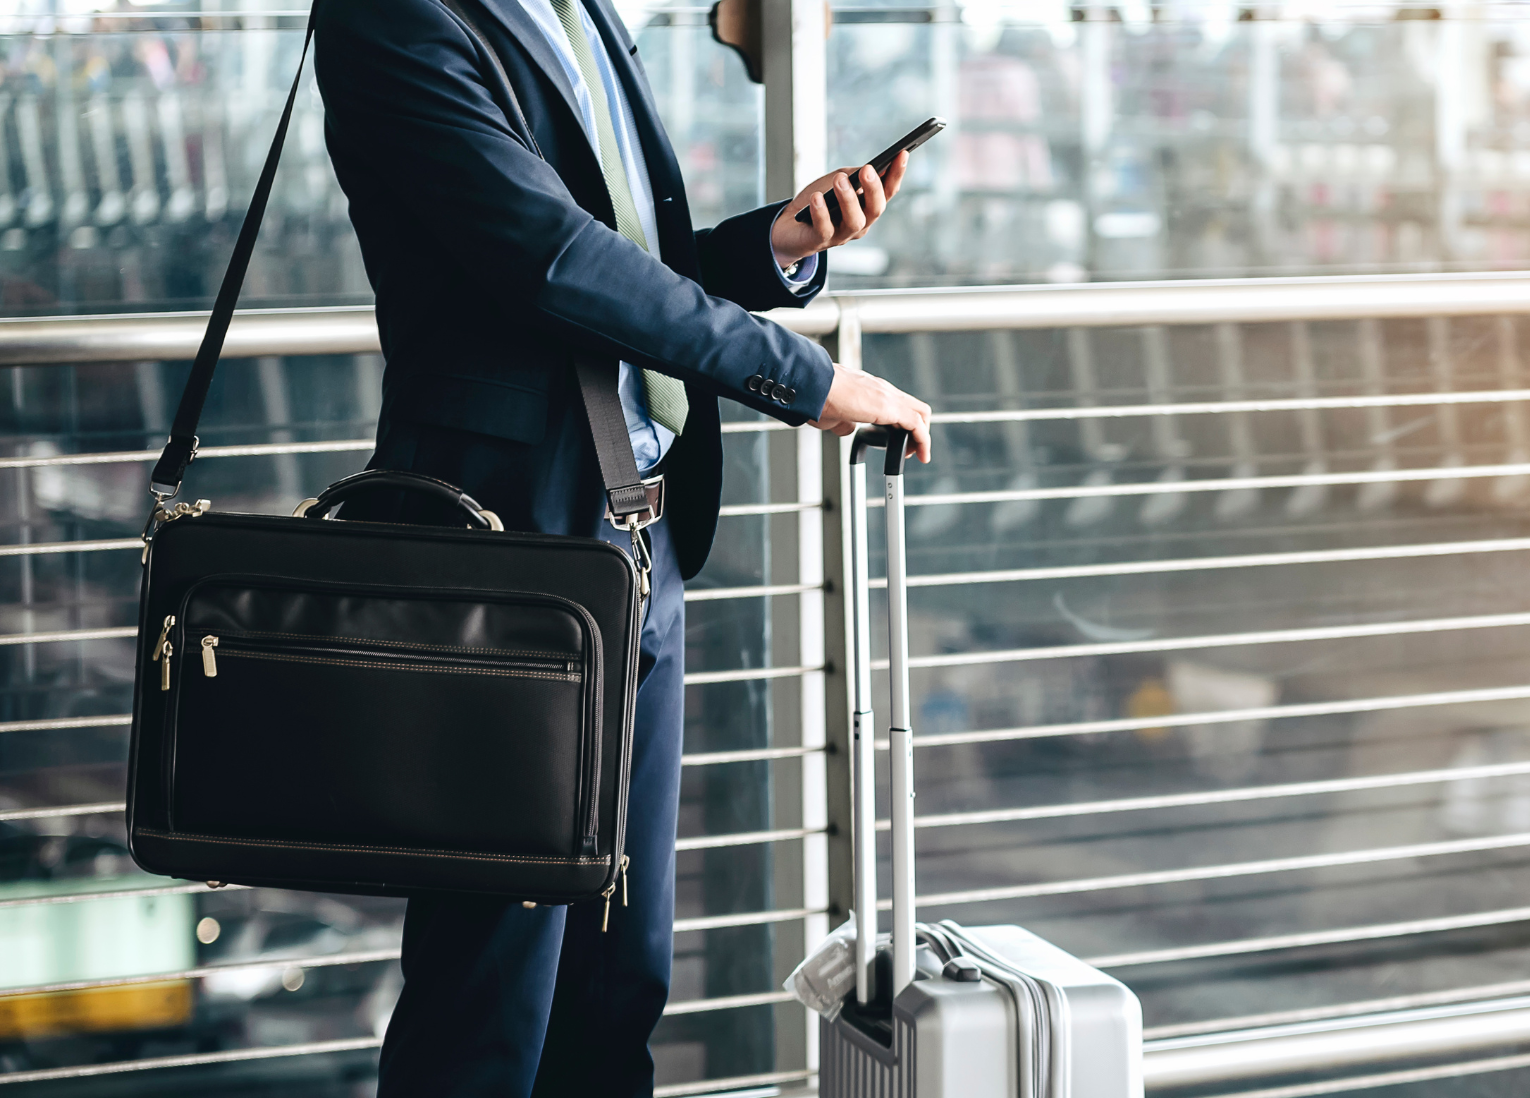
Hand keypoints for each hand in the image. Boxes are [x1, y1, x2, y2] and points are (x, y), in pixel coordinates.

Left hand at [771, 152, 909, 267]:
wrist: (789, 225)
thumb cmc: (818, 201)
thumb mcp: (837, 182)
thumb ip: (854, 176)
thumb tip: (872, 168)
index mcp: (867, 207)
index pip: (887, 192)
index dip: (896, 174)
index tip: (902, 153)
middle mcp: (860, 224)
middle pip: (875, 209)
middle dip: (874, 189)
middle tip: (868, 169)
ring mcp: (841, 235)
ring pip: (854, 221)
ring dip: (848, 199)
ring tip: (840, 179)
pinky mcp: (820, 241)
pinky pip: (824, 229)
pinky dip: (821, 213)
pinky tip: (817, 198)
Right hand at [810, 362, 931, 462]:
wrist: (814, 386)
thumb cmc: (818, 398)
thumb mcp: (835, 415)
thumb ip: (845, 422)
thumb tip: (848, 429)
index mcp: (872, 391)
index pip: (899, 405)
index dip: (904, 425)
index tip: (900, 441)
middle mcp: (884, 390)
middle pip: (915, 408)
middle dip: (917, 431)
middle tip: (910, 449)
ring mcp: (888, 396)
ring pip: (920, 414)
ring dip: (921, 436)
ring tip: (916, 454)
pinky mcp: (890, 406)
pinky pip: (917, 425)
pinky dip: (923, 440)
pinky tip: (919, 453)